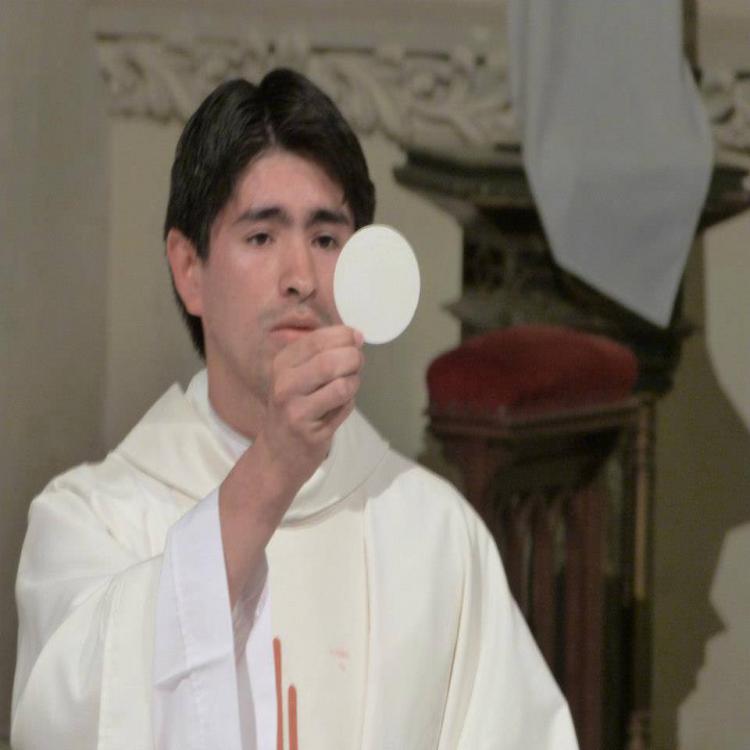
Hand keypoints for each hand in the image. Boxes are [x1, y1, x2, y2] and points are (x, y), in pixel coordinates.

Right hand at [218, 325, 363, 605]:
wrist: (277, 457)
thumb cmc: (296, 413)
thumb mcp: (300, 378)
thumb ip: (324, 356)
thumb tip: (356, 335)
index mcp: (282, 363)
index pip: (318, 338)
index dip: (345, 335)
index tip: (356, 340)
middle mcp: (283, 382)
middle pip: (332, 357)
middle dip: (354, 358)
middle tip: (357, 365)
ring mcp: (293, 405)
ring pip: (340, 380)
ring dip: (354, 381)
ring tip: (348, 387)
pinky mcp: (306, 426)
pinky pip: (341, 403)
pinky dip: (349, 401)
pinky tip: (340, 407)